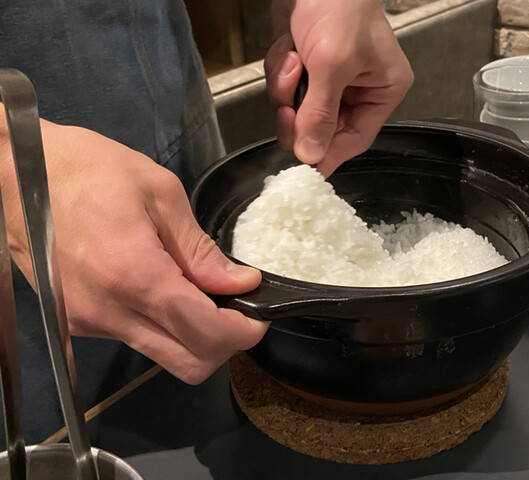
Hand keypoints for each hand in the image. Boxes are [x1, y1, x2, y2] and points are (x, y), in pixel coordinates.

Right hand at [1, 120, 268, 383]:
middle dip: (225, 344)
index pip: (205, 332)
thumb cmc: (89, 170)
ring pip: (164, 358)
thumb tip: (240, 283)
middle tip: (238, 309)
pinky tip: (170, 294)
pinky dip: (166, 330)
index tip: (259, 314)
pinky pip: (137, 341)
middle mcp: (109, 313)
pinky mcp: (77, 322)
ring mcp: (89, 323)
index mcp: (134, 274)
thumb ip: (200, 249)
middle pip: (188, 363)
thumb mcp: (159, 192)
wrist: (15, 175)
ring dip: (196, 339)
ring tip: (206, 296)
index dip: (243, 332)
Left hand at [265, 0, 413, 175]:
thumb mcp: (332, 66)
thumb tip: (312, 156)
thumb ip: (321, 114)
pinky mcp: (310, 65)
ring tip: (294, 60)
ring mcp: (333, 77)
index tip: (306, 169)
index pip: (356, 137)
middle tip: (288, 110)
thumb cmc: (338, 9)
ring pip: (301, 108)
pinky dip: (282, 70)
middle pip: (324, 127)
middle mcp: (361, 88)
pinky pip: (289, 86)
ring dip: (288, 88)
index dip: (330, 154)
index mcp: (383, 90)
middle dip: (301, 115)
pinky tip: (289, 48)